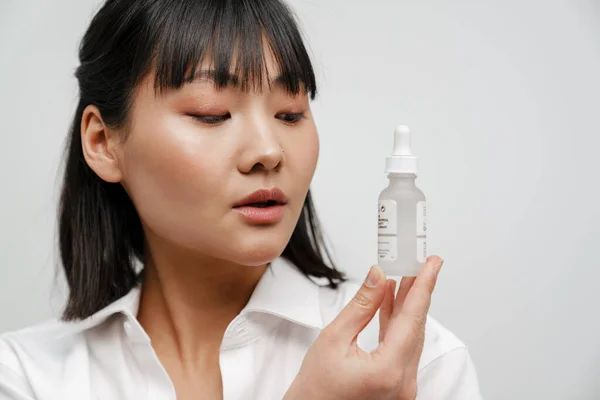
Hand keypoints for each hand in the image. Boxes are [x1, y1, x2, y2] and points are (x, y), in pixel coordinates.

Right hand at [283, 256, 443, 399]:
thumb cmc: (315, 389)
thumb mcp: (333, 339)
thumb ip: (361, 305)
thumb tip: (377, 277)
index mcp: (388, 371)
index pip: (413, 318)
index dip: (424, 285)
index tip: (432, 263)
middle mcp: (402, 383)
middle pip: (416, 326)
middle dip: (417, 292)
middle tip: (420, 263)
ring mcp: (402, 388)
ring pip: (410, 336)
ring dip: (407, 306)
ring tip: (405, 276)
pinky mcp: (396, 386)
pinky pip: (402, 348)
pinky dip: (398, 324)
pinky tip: (392, 303)